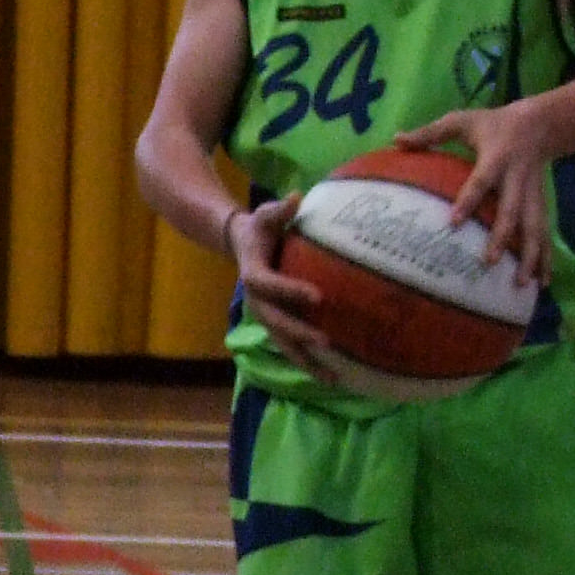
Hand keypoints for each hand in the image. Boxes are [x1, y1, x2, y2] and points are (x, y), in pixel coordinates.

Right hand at [230, 199, 342, 385]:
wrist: (241, 246)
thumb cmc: (259, 229)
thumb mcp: (264, 216)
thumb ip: (278, 210)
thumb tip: (295, 197)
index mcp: (252, 274)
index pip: (269, 285)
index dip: (290, 291)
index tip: (318, 296)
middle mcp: (256, 301)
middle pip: (276, 323)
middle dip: (300, 334)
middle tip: (327, 341)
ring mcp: (265, 317)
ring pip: (283, 344)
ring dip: (306, 361)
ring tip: (333, 378)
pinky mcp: (275, 325)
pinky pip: (291, 348)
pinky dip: (309, 363)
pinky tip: (333, 377)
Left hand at [390, 103, 553, 281]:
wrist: (539, 125)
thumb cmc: (492, 124)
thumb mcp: (462, 121)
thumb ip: (430, 133)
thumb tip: (395, 140)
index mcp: (496, 158)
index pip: (480, 182)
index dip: (469, 200)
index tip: (453, 223)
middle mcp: (517, 179)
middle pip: (511, 211)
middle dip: (503, 238)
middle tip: (489, 262)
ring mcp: (532, 194)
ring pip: (534, 228)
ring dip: (530, 256)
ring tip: (522, 285)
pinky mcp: (541, 204)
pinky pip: (545, 233)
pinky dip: (546, 258)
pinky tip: (543, 283)